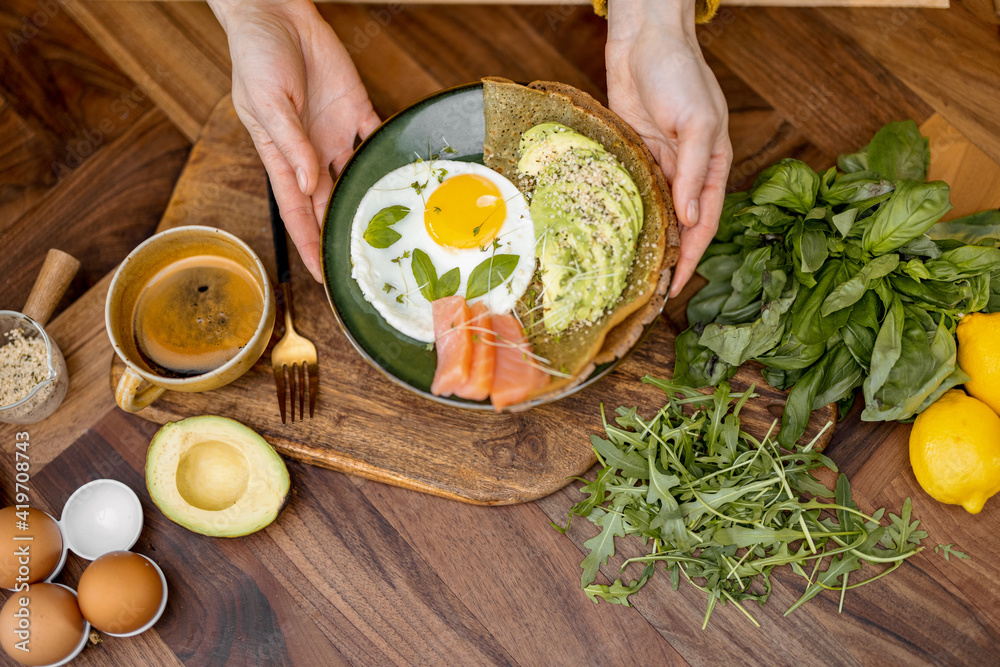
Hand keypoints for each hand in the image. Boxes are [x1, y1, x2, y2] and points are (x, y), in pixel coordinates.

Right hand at [210, 0, 379, 281]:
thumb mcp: (266, 102)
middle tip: (367, 264)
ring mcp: (336, 132)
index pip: (298, 212)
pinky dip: (390, 154)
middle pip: (330, 204)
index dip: (310, 245)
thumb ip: (290, 143)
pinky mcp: (357, 108)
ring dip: (372, 202)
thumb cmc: (257, 57)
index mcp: (282, 156)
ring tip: (395, 231)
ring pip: (357, 177)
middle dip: (344, 235)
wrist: (276, 14)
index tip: (322, 277)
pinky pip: (378, 135)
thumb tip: (308, 180)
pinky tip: (408, 175)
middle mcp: (312, 152)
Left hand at [606, 0, 731, 297]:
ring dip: (644, 241)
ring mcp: (657, 165)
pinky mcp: (630, 155)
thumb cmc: (679, 74)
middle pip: (678, 225)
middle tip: (646, 292)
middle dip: (667, 258)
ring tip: (627, 274)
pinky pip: (629, 193)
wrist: (643, 40)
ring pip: (652, 213)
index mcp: (713, 166)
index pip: (704, 223)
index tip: (674, 289)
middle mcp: (686, 171)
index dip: (692, 258)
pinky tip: (611, 236)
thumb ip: (694, 173)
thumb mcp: (698, 123)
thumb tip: (691, 219)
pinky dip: (623, 215)